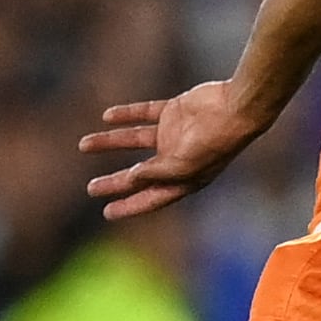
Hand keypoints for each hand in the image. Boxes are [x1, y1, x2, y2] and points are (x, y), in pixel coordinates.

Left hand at [83, 79, 264, 219]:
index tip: (107, 212)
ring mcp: (174, 134)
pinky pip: (144, 113)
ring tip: (84, 144)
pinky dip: (126, 114)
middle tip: (92, 188)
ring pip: (134, 140)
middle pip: (138, 174)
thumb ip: (156, 172)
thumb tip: (131, 179)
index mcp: (182, 179)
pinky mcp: (174, 111)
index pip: (150, 197)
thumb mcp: (183, 164)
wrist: (236, 108)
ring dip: (109, 142)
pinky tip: (107, 116)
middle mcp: (176, 159)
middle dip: (115, 182)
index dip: (129, 206)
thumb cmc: (215, 143)